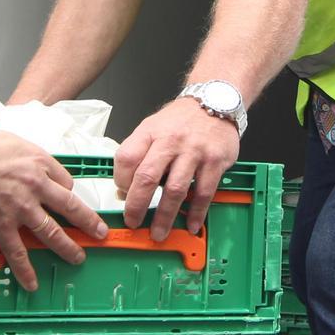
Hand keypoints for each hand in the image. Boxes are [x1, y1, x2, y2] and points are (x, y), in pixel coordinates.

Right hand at [0, 116, 108, 291]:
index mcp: (34, 159)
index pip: (62, 178)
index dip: (66, 189)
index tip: (66, 196)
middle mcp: (34, 185)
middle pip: (69, 206)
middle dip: (87, 221)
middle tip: (99, 231)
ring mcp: (20, 208)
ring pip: (51, 232)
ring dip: (67, 247)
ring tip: (77, 257)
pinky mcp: (1, 225)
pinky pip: (18, 252)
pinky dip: (26, 270)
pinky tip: (33, 283)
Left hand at [114, 98, 239, 240]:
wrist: (214, 102)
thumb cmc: (179, 120)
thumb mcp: (152, 127)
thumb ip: (138, 153)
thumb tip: (125, 188)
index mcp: (149, 133)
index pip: (126, 158)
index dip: (120, 180)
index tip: (121, 194)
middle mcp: (170, 142)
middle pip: (147, 177)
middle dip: (137, 205)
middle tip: (132, 222)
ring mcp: (194, 152)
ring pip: (175, 189)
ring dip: (165, 216)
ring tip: (159, 232)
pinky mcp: (215, 162)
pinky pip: (204, 192)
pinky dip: (197, 212)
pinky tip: (192, 224)